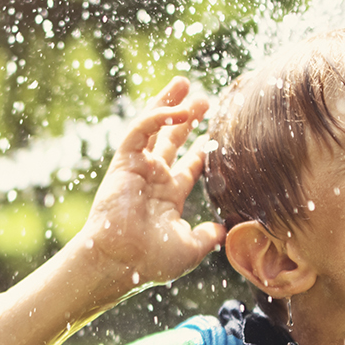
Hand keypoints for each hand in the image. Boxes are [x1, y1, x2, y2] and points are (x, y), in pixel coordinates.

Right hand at [73, 78, 225, 292]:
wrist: (121, 261)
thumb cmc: (150, 261)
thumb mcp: (189, 249)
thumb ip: (206, 236)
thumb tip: (223, 230)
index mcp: (168, 198)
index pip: (186, 168)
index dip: (199, 152)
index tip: (213, 136)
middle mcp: (153, 179)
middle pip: (171, 140)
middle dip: (187, 119)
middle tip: (204, 99)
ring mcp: (138, 168)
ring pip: (154, 127)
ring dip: (168, 104)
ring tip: (184, 82)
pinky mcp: (124, 161)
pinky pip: (140, 130)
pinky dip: (157, 115)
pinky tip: (176, 108)